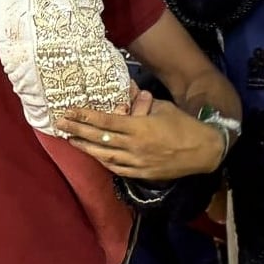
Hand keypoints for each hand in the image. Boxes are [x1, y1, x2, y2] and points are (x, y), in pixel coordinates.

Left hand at [57, 91, 225, 181]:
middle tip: (59, 124)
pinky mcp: (142, 174)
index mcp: (139, 127)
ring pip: (105, 156)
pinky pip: (117, 169)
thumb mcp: (162, 107)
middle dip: (77, 131)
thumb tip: (126, 89)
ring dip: (86, 148)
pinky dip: (104, 161)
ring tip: (71, 140)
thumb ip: (141, 102)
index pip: (106, 122)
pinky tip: (94, 156)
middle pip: (100, 139)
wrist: (203, 151)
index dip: (85, 117)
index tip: (69, 111)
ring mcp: (137, 162)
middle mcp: (134, 147)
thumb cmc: (183, 125)